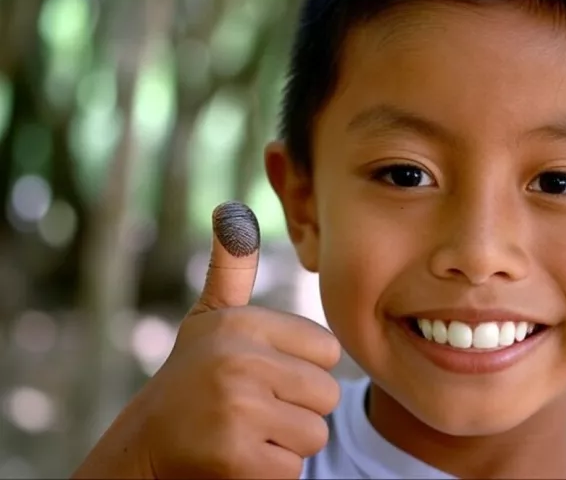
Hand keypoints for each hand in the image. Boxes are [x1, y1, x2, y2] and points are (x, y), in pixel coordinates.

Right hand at [72, 201, 341, 478]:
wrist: (140, 452)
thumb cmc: (190, 382)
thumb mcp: (208, 320)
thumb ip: (231, 270)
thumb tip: (232, 210)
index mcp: (240, 323)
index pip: (327, 351)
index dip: (302, 371)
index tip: (261, 377)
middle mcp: (237, 358)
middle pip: (326, 394)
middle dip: (296, 411)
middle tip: (251, 412)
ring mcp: (236, 408)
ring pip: (313, 434)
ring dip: (284, 445)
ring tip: (243, 434)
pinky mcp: (235, 456)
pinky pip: (291, 469)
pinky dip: (267, 473)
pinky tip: (234, 461)